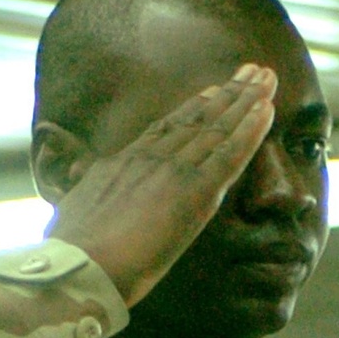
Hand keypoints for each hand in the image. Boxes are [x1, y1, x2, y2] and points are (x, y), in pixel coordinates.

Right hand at [48, 65, 276, 306]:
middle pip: (196, 119)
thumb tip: (77, 188)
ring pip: (217, 129)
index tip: (212, 90)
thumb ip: (84, 197)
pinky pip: (230, 154)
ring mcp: (172, 173)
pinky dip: (251, 130)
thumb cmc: (70, 253)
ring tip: (267, 79)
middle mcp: (149, 159)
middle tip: (251, 71)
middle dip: (226, 94)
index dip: (192, 108)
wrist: (79, 266)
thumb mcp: (70, 214)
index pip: (164, 129)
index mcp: (121, 164)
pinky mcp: (194, 193)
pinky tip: (268, 110)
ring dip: (246, 102)